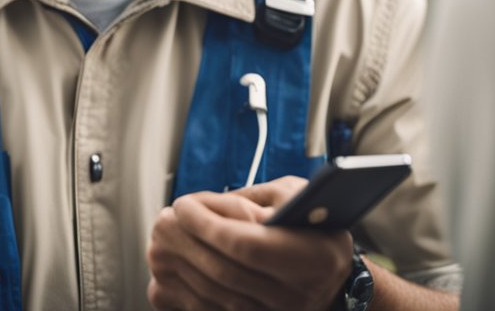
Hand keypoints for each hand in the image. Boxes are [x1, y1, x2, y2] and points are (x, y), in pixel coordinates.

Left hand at [147, 176, 353, 310]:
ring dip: (177, 263)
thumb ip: (252, 199)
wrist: (331, 281)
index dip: (206, 224)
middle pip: (222, 271)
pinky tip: (171, 269)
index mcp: (313, 258)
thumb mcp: (296, 197)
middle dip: (184, 240)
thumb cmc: (312, 230)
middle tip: (165, 217)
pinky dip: (180, 293)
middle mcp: (295, 296)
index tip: (183, 204)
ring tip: (163, 236)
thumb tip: (203, 205)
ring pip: (211, 296)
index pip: (246, 245)